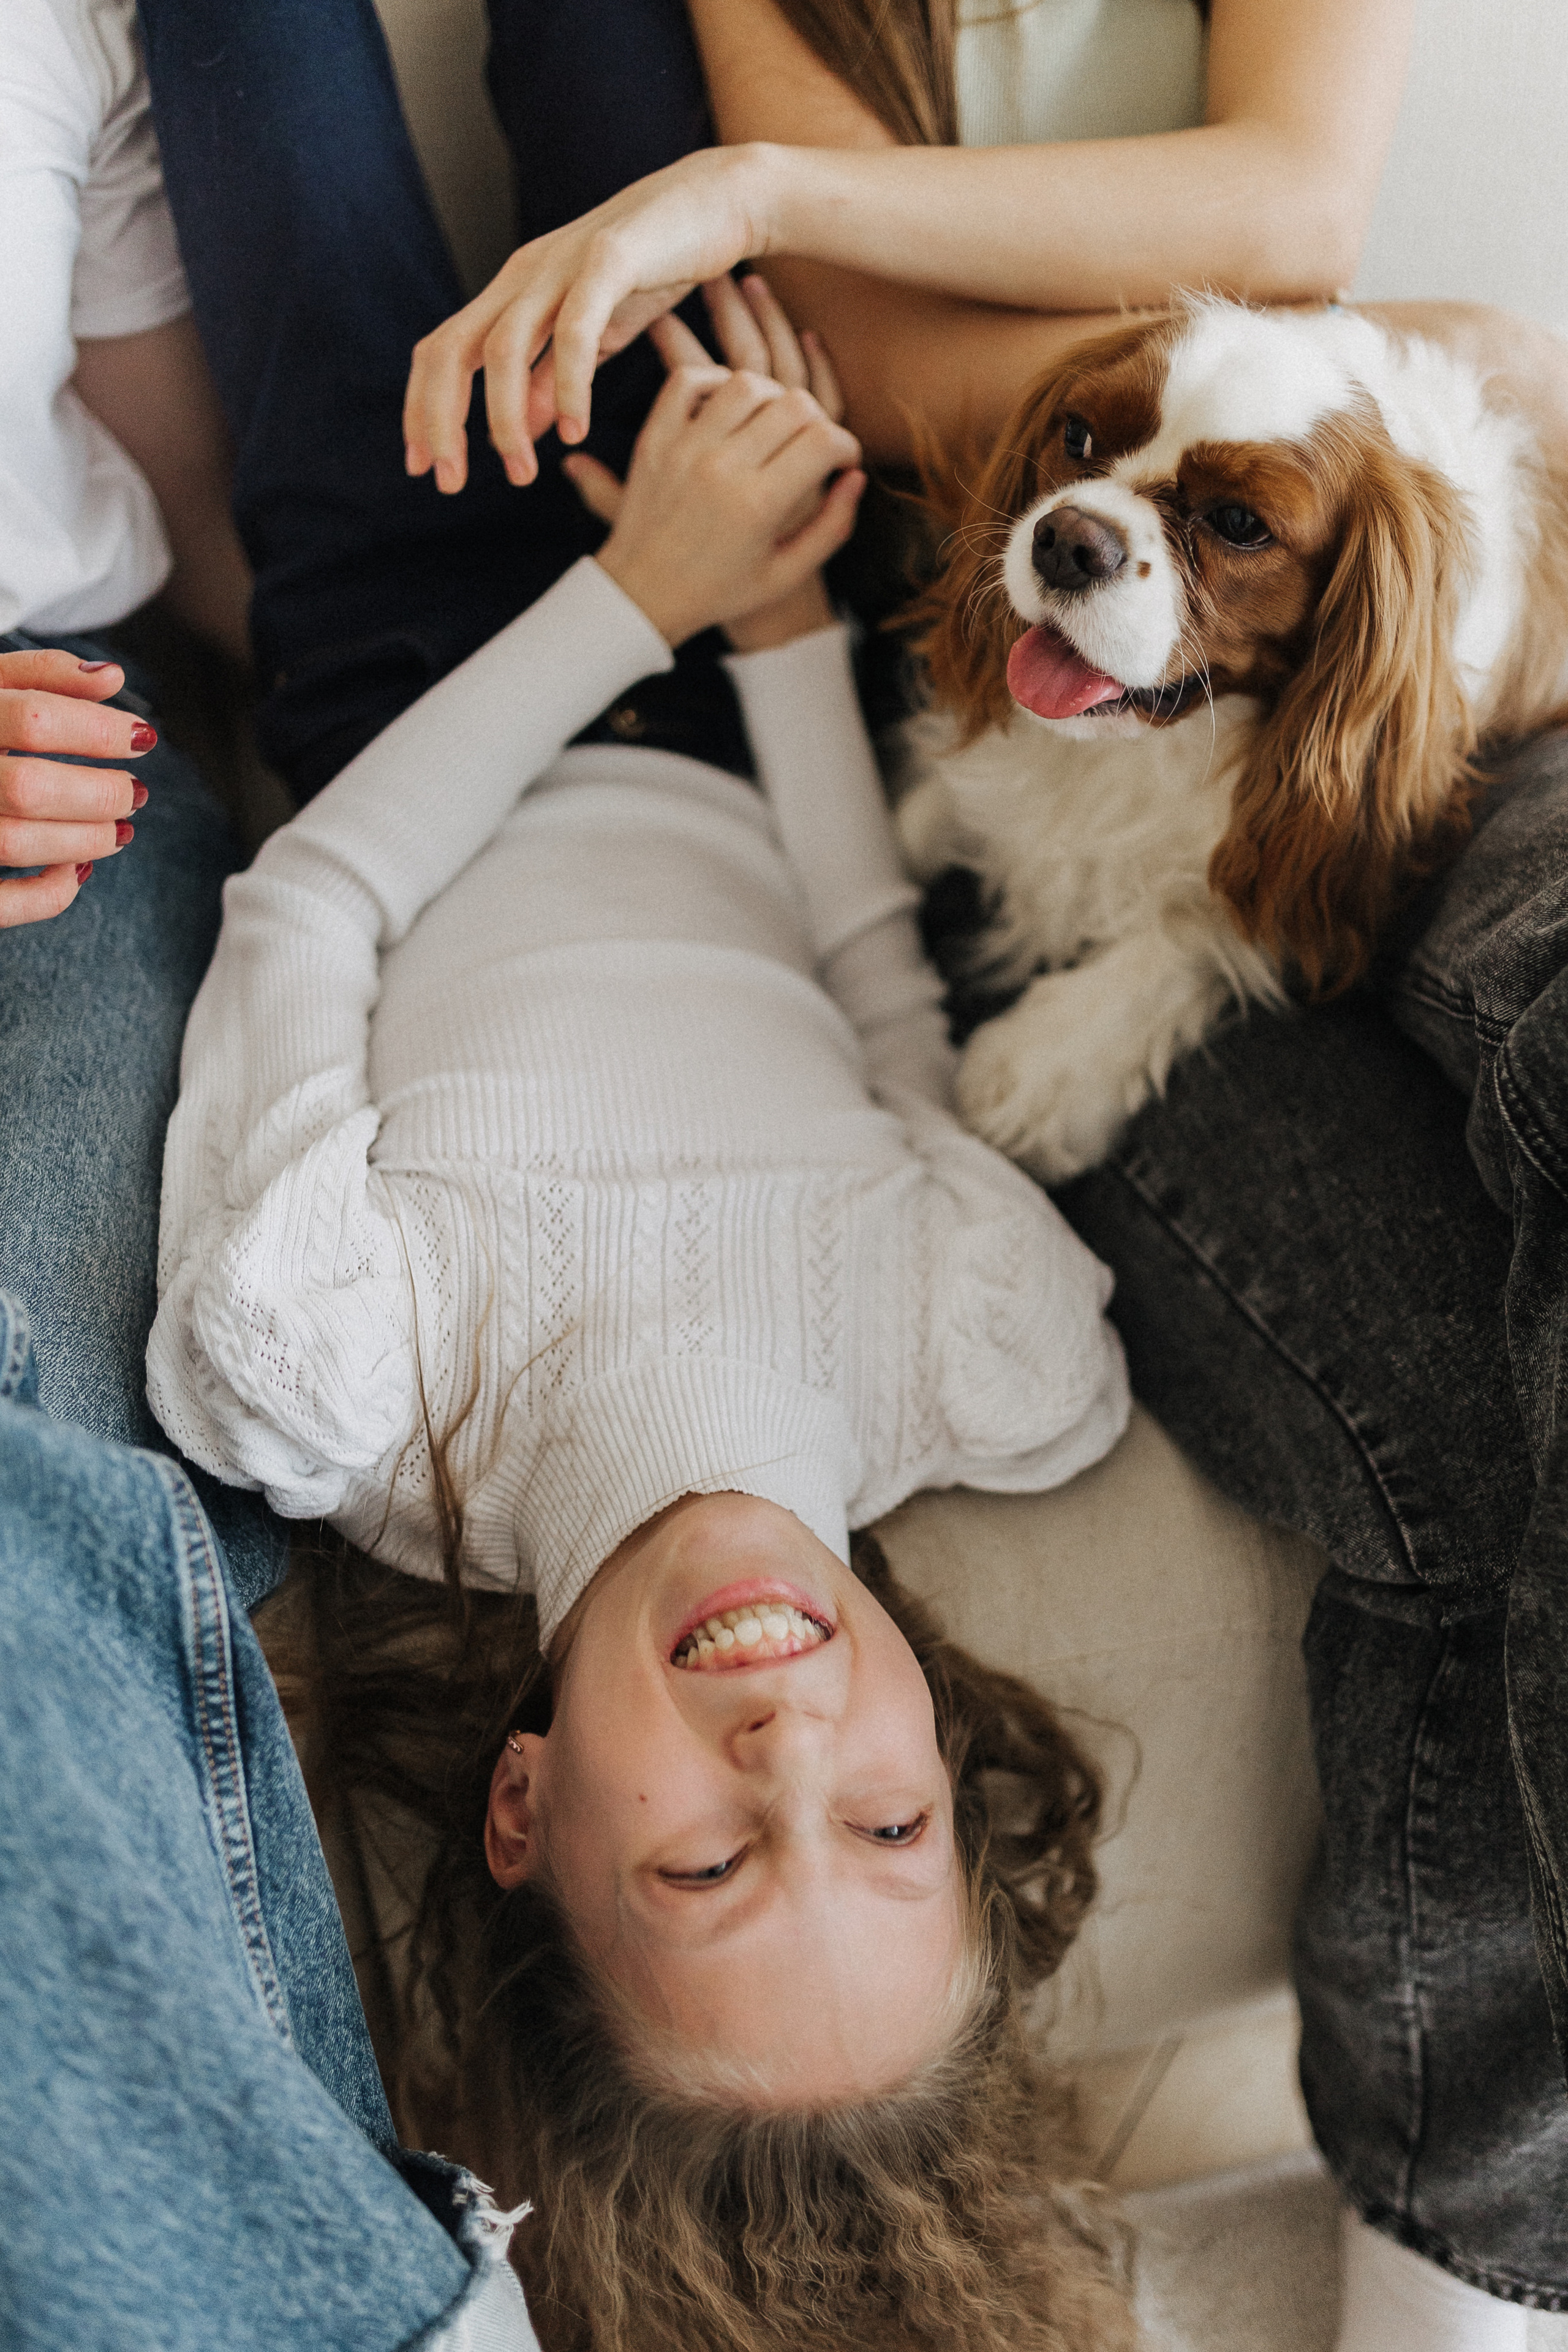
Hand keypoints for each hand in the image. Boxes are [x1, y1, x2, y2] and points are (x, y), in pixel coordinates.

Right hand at [0, 652, 154, 928]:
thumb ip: (43, 675)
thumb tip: (112, 677)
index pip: (32, 718)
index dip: (97, 729)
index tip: (142, 736)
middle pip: (29, 787)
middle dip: (98, 793)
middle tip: (134, 792)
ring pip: (16, 843)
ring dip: (85, 840)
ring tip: (118, 829)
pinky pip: (0, 902)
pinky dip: (49, 894)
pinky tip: (76, 869)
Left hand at [402, 146, 776, 494]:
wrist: (718, 201)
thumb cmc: (657, 269)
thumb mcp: (597, 337)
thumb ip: (556, 379)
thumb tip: (522, 427)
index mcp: (514, 293)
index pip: (442, 352)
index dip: (423, 410)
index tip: (423, 468)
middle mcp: (523, 276)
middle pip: (450, 350)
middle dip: (440, 421)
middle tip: (448, 483)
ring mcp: (561, 265)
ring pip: (503, 347)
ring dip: (503, 418)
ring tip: (520, 473)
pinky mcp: (610, 259)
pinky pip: (574, 330)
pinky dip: (570, 385)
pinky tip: (576, 432)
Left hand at [565, 283, 862, 648]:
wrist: (641, 596)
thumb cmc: (719, 591)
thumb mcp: (786, 574)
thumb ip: (832, 527)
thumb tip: (856, 475)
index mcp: (759, 505)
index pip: (823, 439)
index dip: (846, 444)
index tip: (841, 461)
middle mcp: (722, 469)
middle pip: (793, 403)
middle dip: (816, 419)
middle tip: (811, 442)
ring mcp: (685, 448)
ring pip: (746, 382)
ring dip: (771, 395)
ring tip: (773, 421)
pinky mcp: (655, 438)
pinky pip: (687, 380)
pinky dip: (713, 378)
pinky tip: (727, 404)